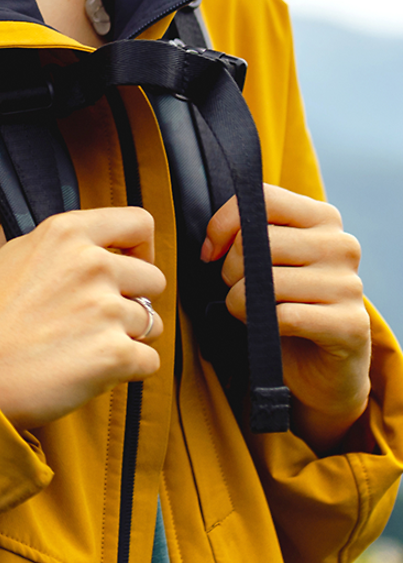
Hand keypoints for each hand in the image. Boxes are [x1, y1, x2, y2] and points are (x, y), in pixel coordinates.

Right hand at [0, 209, 165, 431]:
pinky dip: (128, 371)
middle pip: (154, 278)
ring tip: (90, 347)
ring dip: (130, 338)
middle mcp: (91, 263)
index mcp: (65, 233)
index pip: (138, 223)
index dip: (141, 246)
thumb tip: (11, 221)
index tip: (129, 265)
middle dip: (136, 301)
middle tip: (102, 319)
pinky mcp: (116, 352)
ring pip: (154, 322)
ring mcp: (106, 308)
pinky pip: (149, 361)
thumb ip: (13, 236)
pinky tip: (93, 370)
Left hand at [203, 184, 370, 452]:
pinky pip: (286, 316)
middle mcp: (342, 245)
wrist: (317, 364)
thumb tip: (213, 242)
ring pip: (269, 281)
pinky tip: (267, 328)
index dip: (225, 223)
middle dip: (230, 269)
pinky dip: (262, 324)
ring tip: (247, 310)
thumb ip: (244, 234)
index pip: (264, 198)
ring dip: (240, 301)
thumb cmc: (281, 300)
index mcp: (321, 218)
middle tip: (233, 287)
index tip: (210, 251)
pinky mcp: (351, 325)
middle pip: (260, 241)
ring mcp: (350, 285)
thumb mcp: (262, 258)